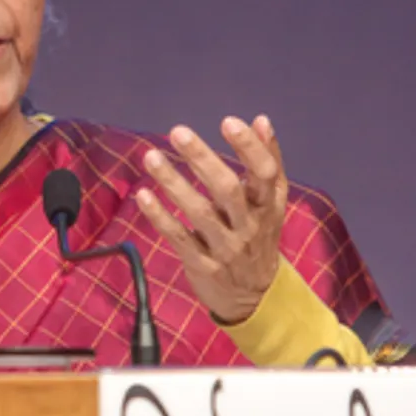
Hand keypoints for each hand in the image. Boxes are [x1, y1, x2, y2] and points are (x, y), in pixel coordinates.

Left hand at [135, 116, 287, 325]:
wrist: (254, 296)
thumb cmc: (259, 236)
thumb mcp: (271, 202)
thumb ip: (268, 161)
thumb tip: (261, 119)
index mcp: (267, 206)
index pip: (265, 172)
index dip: (250, 147)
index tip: (228, 121)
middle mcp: (249, 225)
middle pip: (228, 189)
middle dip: (202, 158)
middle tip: (178, 132)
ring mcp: (225, 247)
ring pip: (199, 212)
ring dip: (173, 182)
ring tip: (151, 156)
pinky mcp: (202, 264)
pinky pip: (179, 237)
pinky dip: (160, 216)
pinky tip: (143, 194)